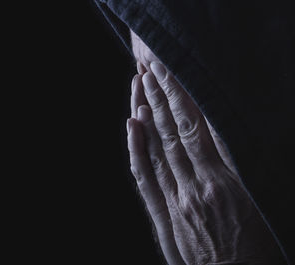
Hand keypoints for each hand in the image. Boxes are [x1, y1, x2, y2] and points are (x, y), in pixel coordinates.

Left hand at [127, 62, 283, 263]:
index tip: (169, 73)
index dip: (180, 97)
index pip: (196, 127)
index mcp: (226, 181)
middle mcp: (197, 185)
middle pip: (173, 131)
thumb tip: (220, 133)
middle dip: (160, 96)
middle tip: (149, 67)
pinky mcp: (165, 216)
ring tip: (138, 85)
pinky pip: (146, 178)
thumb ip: (236, 167)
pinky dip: (137, 150)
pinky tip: (131, 126)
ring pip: (157, 148)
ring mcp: (177, 200)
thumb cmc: (257, 246)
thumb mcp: (257, 200)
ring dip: (146, 114)